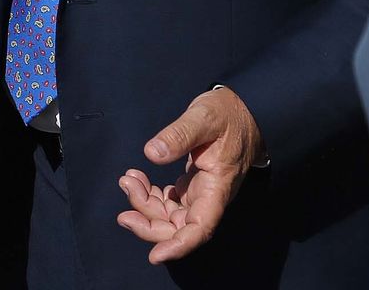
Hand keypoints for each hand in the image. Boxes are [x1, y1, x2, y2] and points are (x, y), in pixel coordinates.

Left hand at [116, 87, 264, 263]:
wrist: (244, 112)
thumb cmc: (228, 114)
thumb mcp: (203, 117)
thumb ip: (179, 135)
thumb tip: (152, 153)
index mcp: (217, 186)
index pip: (201, 226)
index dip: (179, 244)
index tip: (156, 255)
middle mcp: (209, 196)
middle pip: (179, 226)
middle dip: (149, 222)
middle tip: (125, 199)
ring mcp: (201, 192)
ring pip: (171, 215)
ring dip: (145, 204)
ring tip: (128, 179)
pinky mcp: (193, 185)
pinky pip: (170, 202)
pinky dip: (150, 195)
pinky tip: (138, 178)